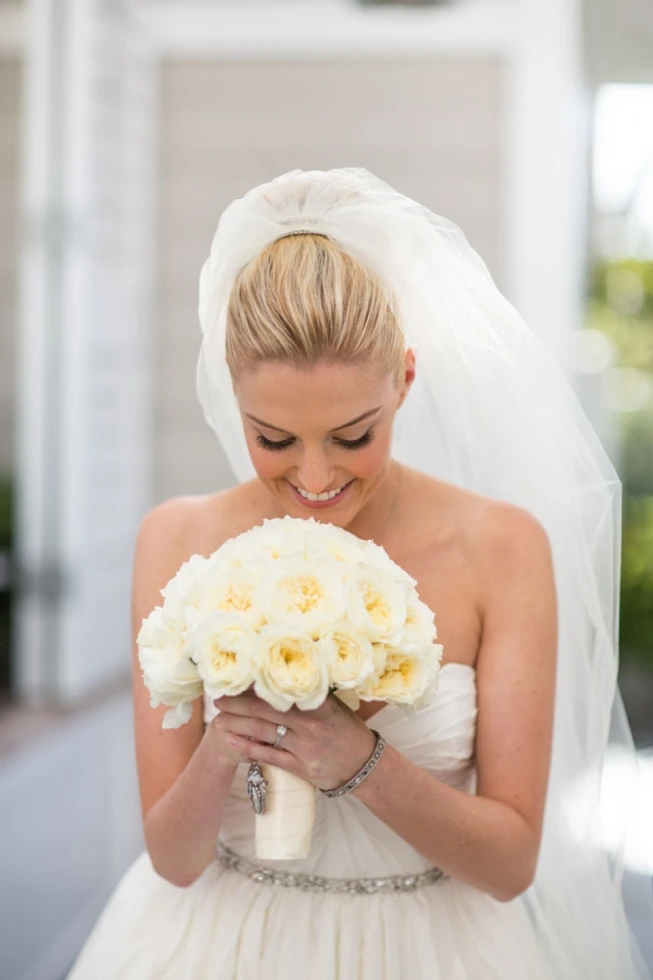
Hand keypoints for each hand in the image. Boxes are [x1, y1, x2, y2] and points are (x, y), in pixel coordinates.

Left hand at [211, 692, 377, 791]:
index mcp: (317, 704)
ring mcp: (303, 746)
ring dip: (237, 724)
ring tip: (218, 720)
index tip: (237, 681)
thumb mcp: (334, 706)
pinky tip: (232, 741)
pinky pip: (268, 756)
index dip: (256, 686)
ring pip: (262, 732)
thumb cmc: (348, 731)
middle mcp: (309, 724)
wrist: (364, 765)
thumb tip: (283, 679)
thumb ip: (311, 695)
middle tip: (218, 700)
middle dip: (238, 705)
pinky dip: (248, 748)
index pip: (280, 691)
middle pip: (265, 711)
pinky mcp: (300, 766)